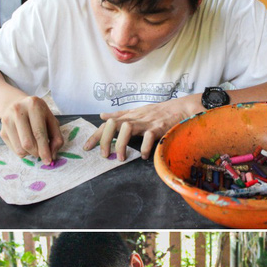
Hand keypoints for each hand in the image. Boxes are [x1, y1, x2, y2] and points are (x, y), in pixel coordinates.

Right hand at [0, 96, 63, 164]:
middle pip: (27, 143)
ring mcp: (7, 120)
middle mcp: (18, 111)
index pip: (39, 133)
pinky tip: (26, 143)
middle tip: (42, 154)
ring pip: (19, 148)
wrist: (17, 105)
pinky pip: (14, 149)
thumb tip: (52, 155)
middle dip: (37, 153)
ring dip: (30, 153)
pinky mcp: (2, 130)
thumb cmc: (40, 115)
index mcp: (34, 106)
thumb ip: (57, 138)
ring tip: (35, 147)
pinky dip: (23, 152)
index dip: (44, 150)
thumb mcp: (52, 122)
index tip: (48, 161)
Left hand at [84, 95, 199, 160]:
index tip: (87, 147)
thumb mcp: (136, 111)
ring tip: (120, 158)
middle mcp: (135, 118)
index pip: (107, 124)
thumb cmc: (158, 112)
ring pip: (127, 128)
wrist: (180, 108)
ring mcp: (146, 123)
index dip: (96, 135)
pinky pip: (149, 136)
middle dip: (104, 140)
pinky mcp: (159, 128)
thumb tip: (102, 116)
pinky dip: (145, 147)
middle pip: (113, 124)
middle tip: (104, 155)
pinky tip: (143, 156)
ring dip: (121, 144)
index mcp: (128, 116)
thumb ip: (119, 115)